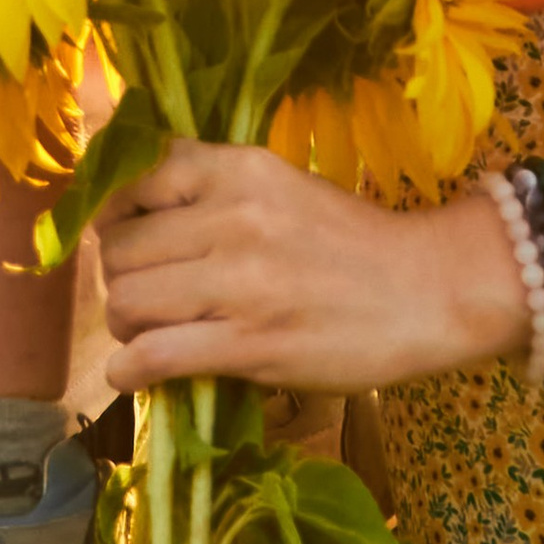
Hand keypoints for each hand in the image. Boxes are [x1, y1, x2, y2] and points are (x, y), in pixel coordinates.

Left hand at [98, 138, 524, 394]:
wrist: (427, 290)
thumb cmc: (353, 242)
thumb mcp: (281, 185)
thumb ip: (214, 190)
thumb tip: (136, 216)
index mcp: (239, 168)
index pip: (133, 179)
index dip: (115, 215)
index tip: (127, 240)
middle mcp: (231, 217)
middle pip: (120, 250)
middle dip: (120, 278)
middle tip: (146, 297)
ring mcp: (239, 283)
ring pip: (126, 300)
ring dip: (126, 326)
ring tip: (151, 334)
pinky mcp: (250, 345)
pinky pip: (154, 356)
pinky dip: (128, 370)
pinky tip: (133, 375)